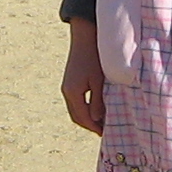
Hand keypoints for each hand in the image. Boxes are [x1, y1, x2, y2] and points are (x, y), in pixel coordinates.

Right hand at [61, 20, 106, 134]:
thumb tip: (97, 119)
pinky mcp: (70, 82)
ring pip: (75, 110)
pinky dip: (85, 109)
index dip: (94, 127)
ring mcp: (67, 87)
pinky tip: (96, 108)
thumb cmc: (94, 58)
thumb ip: (98, 101)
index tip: (105, 134)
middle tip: (104, 131)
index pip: (82, 118)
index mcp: (73, 93)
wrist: (84, 38)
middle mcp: (67, 92)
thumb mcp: (99, 81)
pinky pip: (76, 102)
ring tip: (102, 122)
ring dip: (87, 118)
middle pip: (76, 117)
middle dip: (89, 125)